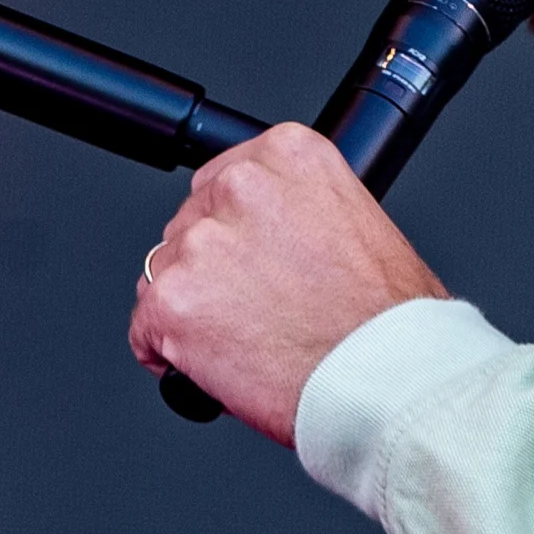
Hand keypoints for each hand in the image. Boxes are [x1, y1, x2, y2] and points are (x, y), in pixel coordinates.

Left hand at [130, 123, 445, 444]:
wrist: (389, 378)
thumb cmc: (388, 318)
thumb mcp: (360, 223)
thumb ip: (301, 211)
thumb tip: (268, 234)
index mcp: (288, 155)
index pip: (223, 180)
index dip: (234, 229)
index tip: (249, 254)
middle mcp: (240, 187)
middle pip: (191, 225)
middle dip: (212, 267)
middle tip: (255, 306)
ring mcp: (200, 244)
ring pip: (165, 275)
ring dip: (194, 308)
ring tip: (245, 339)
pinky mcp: (172, 302)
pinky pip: (144, 328)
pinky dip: (167, 351)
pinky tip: (210, 364)